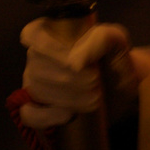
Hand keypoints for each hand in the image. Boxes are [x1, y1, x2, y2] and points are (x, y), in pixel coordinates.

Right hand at [20, 20, 137, 128]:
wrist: (121, 89)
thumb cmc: (115, 60)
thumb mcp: (117, 43)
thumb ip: (100, 40)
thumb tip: (74, 62)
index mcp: (53, 33)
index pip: (32, 34)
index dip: (48, 48)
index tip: (73, 61)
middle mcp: (38, 57)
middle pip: (38, 66)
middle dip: (71, 78)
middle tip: (96, 82)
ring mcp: (34, 84)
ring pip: (36, 90)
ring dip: (68, 97)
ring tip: (93, 97)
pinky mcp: (36, 109)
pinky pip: (29, 114)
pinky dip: (48, 116)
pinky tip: (69, 114)